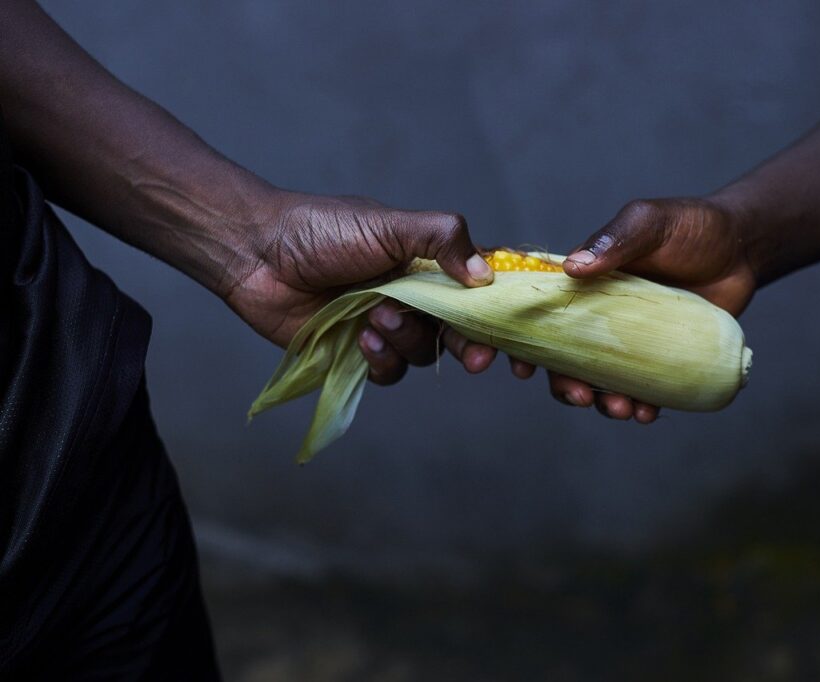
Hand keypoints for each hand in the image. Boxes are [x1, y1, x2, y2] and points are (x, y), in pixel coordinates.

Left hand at [222, 191, 493, 387]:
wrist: (257, 254)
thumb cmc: (322, 229)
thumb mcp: (389, 224)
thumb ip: (442, 239)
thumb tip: (486, 274)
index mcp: (428, 263)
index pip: (478, 290)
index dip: (499, 312)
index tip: (513, 332)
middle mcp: (414, 296)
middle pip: (461, 332)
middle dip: (472, 346)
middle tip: (478, 359)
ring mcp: (386, 325)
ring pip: (424, 353)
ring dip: (408, 341)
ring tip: (377, 317)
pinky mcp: (358, 352)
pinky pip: (389, 373)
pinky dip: (382, 361)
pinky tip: (362, 339)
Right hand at [512, 197, 756, 422]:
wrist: (743, 250)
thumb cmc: (691, 227)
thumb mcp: (649, 221)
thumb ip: (614, 239)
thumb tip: (572, 267)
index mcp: (581, 284)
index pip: (535, 313)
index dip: (515, 340)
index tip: (511, 365)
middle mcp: (596, 315)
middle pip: (561, 357)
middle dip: (561, 384)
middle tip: (579, 396)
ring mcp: (626, 341)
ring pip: (598, 380)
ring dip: (601, 402)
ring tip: (621, 410)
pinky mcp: (658, 359)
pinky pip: (640, 390)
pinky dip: (639, 406)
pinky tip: (647, 412)